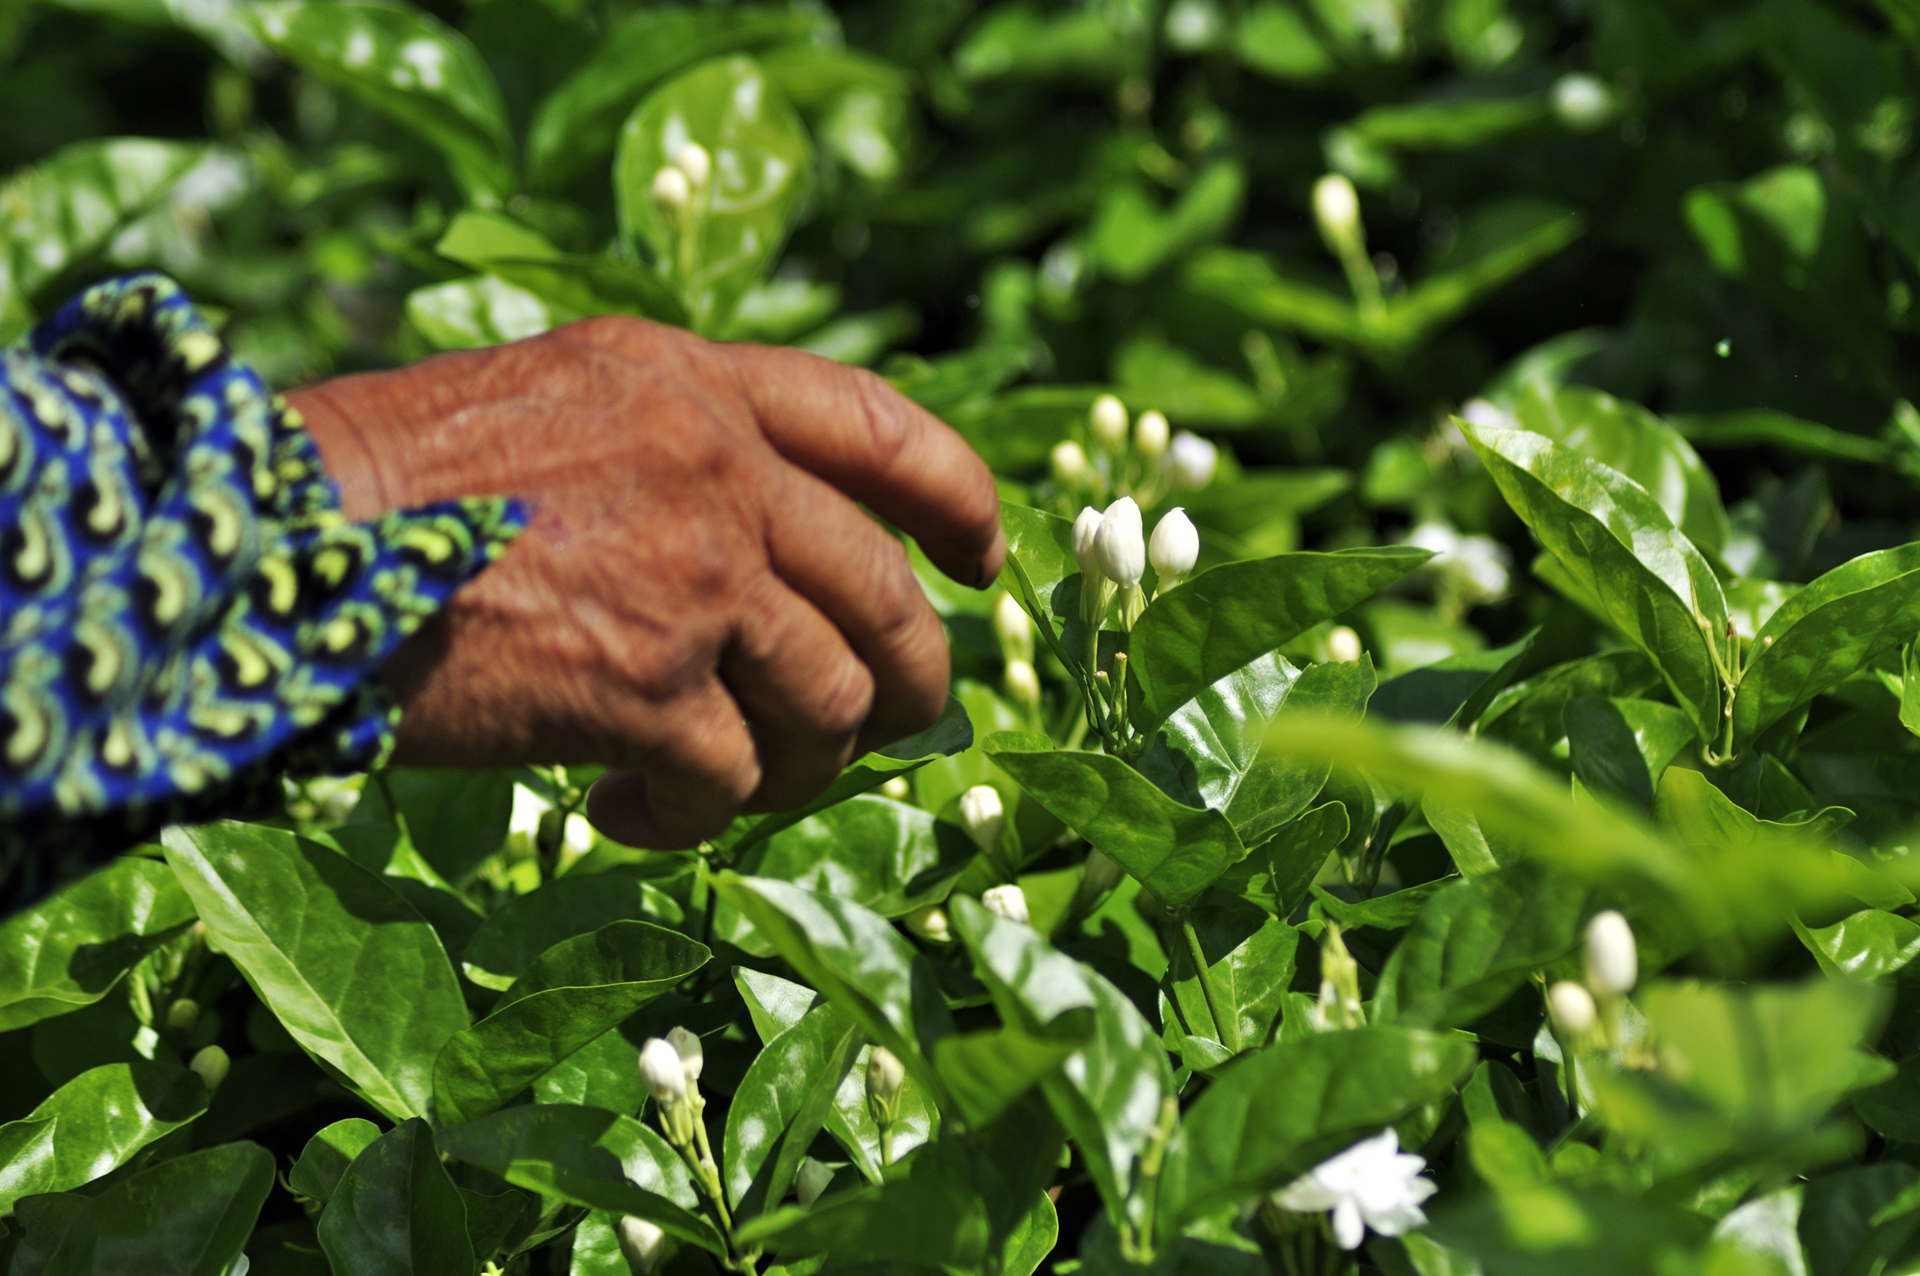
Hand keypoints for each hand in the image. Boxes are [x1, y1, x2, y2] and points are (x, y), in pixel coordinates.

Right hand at [289, 316, 1003, 847]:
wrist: (272, 547)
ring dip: (793, 768)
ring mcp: (694, 574)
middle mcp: (715, 466)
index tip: (983, 563)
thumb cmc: (381, 489)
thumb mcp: (546, 403)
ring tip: (716, 785)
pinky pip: (735, 783)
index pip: (881, 423)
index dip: (961, 497)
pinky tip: (616, 808)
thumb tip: (767, 550)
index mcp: (690, 381)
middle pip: (885, 599)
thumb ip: (672, 445)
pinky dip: (691, 816)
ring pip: (833, 705)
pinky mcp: (649, 687)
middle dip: (906, 683)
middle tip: (875, 732)